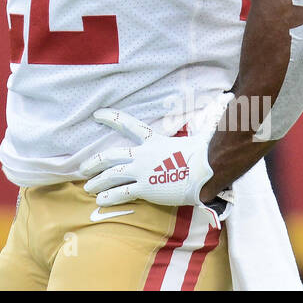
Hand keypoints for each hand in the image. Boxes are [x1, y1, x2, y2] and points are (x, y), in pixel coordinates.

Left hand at [81, 94, 232, 228]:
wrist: (206, 170)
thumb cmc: (203, 154)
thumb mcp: (193, 136)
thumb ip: (196, 124)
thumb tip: (219, 101)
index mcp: (153, 141)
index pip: (128, 124)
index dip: (112, 118)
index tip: (97, 114)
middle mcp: (143, 155)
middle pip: (112, 155)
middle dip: (95, 161)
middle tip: (83, 167)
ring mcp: (143, 171)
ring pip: (112, 175)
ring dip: (98, 181)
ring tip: (88, 187)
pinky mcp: (146, 187)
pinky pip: (123, 192)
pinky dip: (110, 196)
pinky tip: (100, 200)